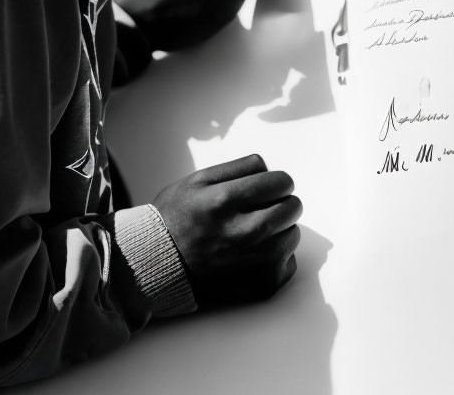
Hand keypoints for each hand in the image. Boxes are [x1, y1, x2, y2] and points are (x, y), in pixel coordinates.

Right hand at [153, 154, 301, 307]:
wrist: (160, 266)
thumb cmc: (177, 218)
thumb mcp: (197, 180)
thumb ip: (238, 168)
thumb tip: (271, 170)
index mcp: (226, 201)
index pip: (281, 182)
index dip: (277, 182)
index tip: (269, 187)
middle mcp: (244, 233)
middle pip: (292, 207)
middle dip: (283, 202)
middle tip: (265, 207)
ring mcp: (255, 262)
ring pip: (293, 234)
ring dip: (281, 229)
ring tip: (256, 231)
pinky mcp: (262, 285)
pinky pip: (289, 261)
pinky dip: (277, 256)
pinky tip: (254, 253)